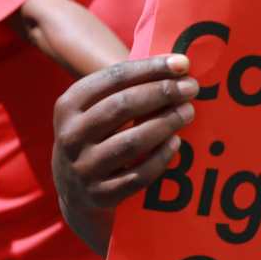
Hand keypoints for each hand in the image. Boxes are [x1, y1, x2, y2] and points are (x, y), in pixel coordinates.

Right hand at [52, 54, 198, 251]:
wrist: (77, 195)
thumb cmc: (98, 139)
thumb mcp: (96, 112)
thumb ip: (128, 89)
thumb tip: (179, 66)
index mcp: (69, 106)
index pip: (112, 78)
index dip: (150, 68)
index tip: (183, 63)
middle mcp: (71, 136)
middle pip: (122, 106)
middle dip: (162, 93)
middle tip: (191, 88)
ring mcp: (83, 168)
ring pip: (132, 142)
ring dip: (166, 123)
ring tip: (188, 112)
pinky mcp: (100, 195)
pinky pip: (139, 175)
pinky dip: (161, 157)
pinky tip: (176, 143)